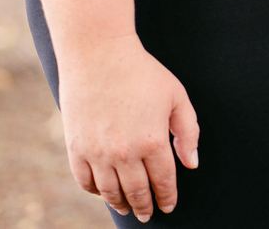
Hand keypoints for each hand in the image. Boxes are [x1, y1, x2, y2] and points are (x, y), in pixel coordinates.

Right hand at [58, 35, 199, 221]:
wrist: (99, 55)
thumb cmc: (143, 72)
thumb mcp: (177, 96)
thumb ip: (188, 132)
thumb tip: (192, 164)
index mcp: (153, 140)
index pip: (163, 181)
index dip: (167, 197)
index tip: (169, 206)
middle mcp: (125, 152)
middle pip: (137, 191)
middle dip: (145, 206)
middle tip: (148, 214)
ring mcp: (98, 152)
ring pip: (111, 191)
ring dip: (121, 203)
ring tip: (128, 207)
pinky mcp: (76, 148)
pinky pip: (86, 181)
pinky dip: (96, 191)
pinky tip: (104, 191)